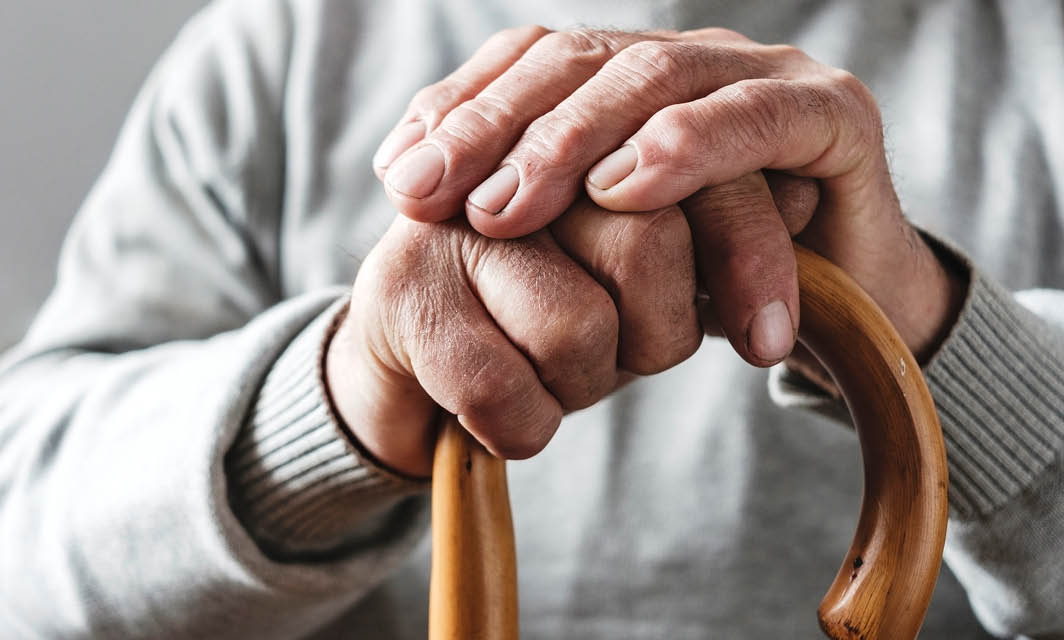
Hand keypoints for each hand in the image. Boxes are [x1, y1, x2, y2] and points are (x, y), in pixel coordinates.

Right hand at [328, 180, 821, 476]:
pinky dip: (524, 428)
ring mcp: (449, 218)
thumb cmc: (541, 312)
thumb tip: (805, 192)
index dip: (746, 252)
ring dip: (581, 385)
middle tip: (624, 355)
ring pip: (578, 328)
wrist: (416, 371)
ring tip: (545, 372)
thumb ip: (710, 225)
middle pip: (649, 245)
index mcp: (581, 134)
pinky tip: (498, 411)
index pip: (696, 171)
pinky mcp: (398, 290)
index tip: (769, 342)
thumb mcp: (639, 273)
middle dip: (656, 336)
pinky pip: (504, 391)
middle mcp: (513, 155)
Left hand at [372, 26, 965, 367]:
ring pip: (653, 78)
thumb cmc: (698, 280)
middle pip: (578, 61)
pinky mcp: (831, 114)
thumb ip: (523, 203)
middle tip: (439, 199)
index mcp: (627, 78)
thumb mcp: (592, 246)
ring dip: (573, 142)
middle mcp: (688, 62)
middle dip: (498, 130)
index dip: (461, 110)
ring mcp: (759, 77)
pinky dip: (688, 146)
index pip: (530, 64)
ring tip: (510, 210)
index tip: (402, 180)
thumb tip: (409, 178)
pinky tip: (624, 189)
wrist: (825, 316)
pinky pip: (756, 117)